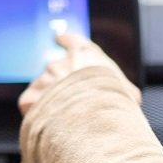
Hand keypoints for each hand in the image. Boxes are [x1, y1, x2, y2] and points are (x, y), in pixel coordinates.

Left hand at [18, 34, 134, 115]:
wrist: (93, 117)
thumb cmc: (112, 102)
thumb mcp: (128, 93)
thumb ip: (124, 89)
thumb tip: (130, 100)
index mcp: (83, 54)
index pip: (72, 41)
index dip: (66, 41)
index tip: (60, 38)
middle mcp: (59, 63)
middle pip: (56, 70)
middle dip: (61, 83)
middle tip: (72, 100)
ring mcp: (43, 79)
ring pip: (44, 89)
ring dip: (51, 101)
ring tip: (65, 117)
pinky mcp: (31, 97)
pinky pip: (31, 105)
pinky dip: (38, 113)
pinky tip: (49, 123)